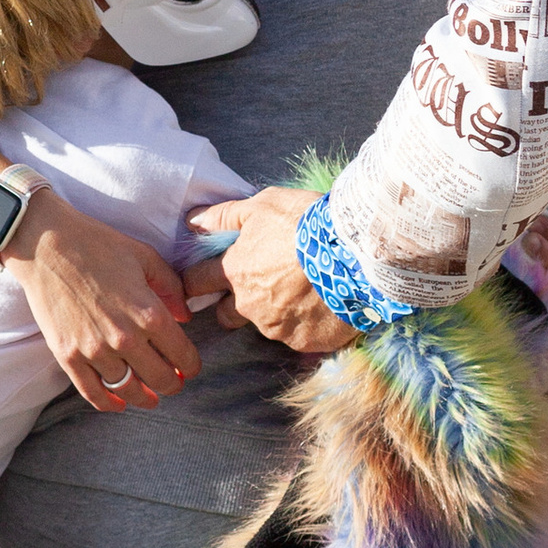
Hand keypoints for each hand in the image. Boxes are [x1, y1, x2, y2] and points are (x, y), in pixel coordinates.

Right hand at [7, 189, 202, 411]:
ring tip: (150, 396)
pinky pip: (93, 393)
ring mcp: (94, 350)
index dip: (191, 365)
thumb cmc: (97, 245)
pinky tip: (120, 402)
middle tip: (174, 381)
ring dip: (144, 397)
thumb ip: (171, 287)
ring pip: (129, 390)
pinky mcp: (68, 356)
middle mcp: (125, 338)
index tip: (190, 366)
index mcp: (148, 313)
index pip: (183, 355)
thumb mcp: (144, 257)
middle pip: (161, 380)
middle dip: (173, 384)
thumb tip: (185, 316)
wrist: (45, 245)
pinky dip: (110, 403)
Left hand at [210, 189, 358, 356]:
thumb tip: (192, 221)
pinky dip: (307, 323)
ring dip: (276, 312)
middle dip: (234, 304)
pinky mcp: (305, 342)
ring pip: (265, 325)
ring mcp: (277, 328)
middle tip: (261, 286)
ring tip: (302, 291)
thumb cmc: (306, 223)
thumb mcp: (263, 206)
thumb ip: (224, 216)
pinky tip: (323, 304)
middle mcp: (249, 305)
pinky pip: (298, 336)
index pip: (195, 282)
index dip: (196, 280)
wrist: (355, 252)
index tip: (201, 280)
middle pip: (225, 315)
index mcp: (234, 272)